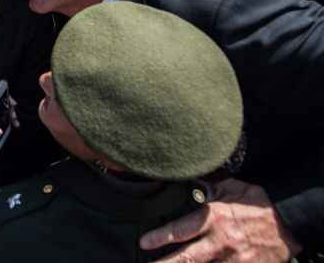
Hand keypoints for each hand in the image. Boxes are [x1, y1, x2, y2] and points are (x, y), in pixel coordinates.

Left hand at [141, 179, 301, 261]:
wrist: (289, 222)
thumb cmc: (257, 203)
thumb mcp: (230, 188)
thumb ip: (207, 186)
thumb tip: (186, 178)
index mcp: (214, 218)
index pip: (181, 229)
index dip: (160, 237)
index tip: (144, 243)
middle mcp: (221, 241)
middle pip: (188, 258)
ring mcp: (234, 259)